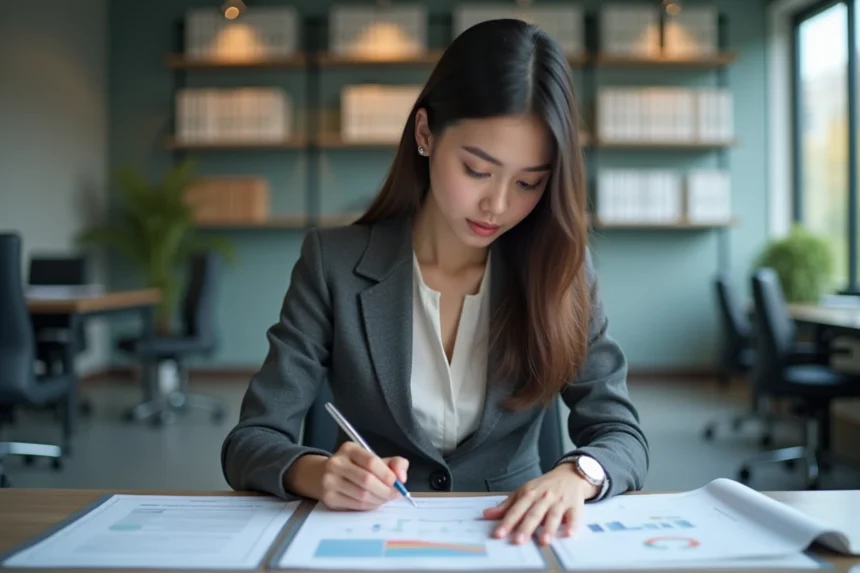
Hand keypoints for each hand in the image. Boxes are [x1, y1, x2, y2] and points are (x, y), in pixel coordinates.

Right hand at [320, 442, 408, 510]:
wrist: (323, 475)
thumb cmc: (355, 467)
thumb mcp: (373, 459)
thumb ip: (394, 463)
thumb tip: (402, 477)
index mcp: (349, 449)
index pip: (371, 461)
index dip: (387, 474)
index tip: (397, 482)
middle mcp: (336, 463)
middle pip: (367, 480)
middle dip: (385, 490)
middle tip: (395, 494)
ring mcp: (330, 481)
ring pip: (362, 495)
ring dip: (379, 500)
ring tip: (385, 498)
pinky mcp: (329, 498)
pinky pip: (355, 505)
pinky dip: (369, 506)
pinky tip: (374, 502)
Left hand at [482, 464, 598, 545]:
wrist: (569, 475)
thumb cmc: (543, 486)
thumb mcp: (523, 492)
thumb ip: (506, 506)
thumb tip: (486, 514)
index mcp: (529, 493)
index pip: (516, 510)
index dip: (507, 522)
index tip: (499, 534)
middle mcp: (543, 497)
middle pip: (534, 513)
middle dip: (526, 527)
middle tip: (518, 540)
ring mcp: (559, 501)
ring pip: (553, 515)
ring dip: (549, 528)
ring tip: (543, 540)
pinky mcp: (574, 505)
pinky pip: (574, 516)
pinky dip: (572, 525)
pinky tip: (569, 534)